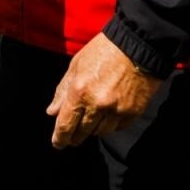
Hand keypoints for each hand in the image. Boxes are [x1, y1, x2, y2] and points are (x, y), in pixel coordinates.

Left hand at [46, 33, 163, 147]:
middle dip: (75, 136)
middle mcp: (97, 104)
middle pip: (82, 132)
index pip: (66, 124)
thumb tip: (52, 112)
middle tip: (71, 138)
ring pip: (100, 132)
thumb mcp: (76, 66)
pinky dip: (110, 125)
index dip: (60, 137)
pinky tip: (107, 116)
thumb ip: (62, 91)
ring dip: (93, 129)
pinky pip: (117, 127)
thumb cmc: (103, 51)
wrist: (137, 46)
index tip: (57, 144)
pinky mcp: (132, 113)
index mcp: (79, 91)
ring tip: (90, 121)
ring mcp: (116, 110)